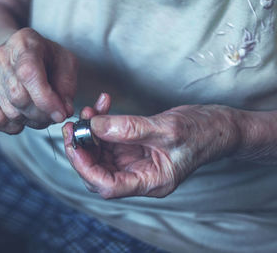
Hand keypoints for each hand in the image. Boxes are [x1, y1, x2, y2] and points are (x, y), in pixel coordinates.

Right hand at [0, 28, 77, 133]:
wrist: (16, 51)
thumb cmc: (43, 57)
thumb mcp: (65, 61)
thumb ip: (67, 86)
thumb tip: (63, 111)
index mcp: (24, 43)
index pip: (29, 74)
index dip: (45, 99)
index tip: (59, 114)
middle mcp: (1, 58)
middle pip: (18, 97)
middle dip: (41, 114)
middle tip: (53, 114)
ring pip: (9, 112)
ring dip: (30, 121)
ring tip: (39, 113)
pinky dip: (12, 126)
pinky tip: (22, 117)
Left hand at [62, 94, 239, 198]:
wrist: (218, 125)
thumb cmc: (203, 132)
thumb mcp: (167, 129)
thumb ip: (130, 129)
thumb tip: (94, 125)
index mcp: (150, 181)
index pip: (108, 186)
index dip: (86, 167)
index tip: (75, 143)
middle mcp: (139, 174)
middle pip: (98, 171)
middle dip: (82, 148)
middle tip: (74, 124)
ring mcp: (135, 161)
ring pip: (100, 153)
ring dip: (90, 131)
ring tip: (90, 109)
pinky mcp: (134, 147)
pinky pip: (109, 138)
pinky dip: (102, 123)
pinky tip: (102, 106)